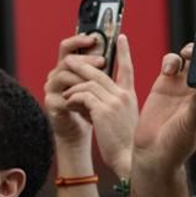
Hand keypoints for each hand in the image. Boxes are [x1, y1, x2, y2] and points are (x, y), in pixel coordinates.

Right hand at [43, 34, 96, 145]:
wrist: (80, 131)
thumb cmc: (91, 107)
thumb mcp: (99, 86)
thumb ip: (102, 70)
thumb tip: (119, 48)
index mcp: (68, 67)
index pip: (68, 47)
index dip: (78, 40)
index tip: (94, 38)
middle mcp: (56, 74)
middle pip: (67, 59)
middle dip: (86, 60)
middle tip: (103, 62)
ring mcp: (51, 88)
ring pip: (64, 75)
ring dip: (82, 78)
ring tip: (97, 84)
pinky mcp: (51, 103)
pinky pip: (63, 96)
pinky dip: (78, 98)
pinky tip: (90, 102)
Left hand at [63, 35, 138, 178]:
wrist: (128, 159)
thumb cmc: (124, 144)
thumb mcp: (121, 119)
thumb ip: (111, 105)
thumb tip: (91, 97)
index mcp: (130, 96)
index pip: (128, 68)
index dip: (125, 52)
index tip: (122, 37)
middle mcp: (123, 95)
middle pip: (99, 71)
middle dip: (81, 65)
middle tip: (69, 61)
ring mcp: (114, 101)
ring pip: (88, 82)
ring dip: (73, 87)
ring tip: (66, 94)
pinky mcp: (103, 110)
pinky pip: (82, 95)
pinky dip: (73, 98)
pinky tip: (68, 103)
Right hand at [132, 44, 195, 174]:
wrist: (153, 151)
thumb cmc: (178, 144)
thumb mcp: (192, 125)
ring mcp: (183, 85)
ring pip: (190, 58)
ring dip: (190, 52)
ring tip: (187, 55)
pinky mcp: (165, 82)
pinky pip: (171, 62)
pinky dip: (171, 60)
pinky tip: (168, 70)